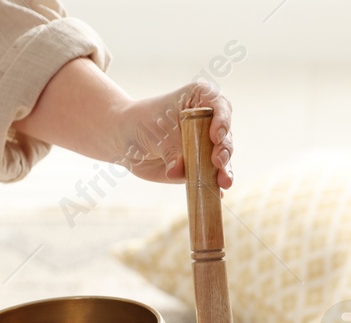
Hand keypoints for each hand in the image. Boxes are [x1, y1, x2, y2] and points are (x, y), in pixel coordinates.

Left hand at [107, 80, 233, 188]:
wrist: (126, 140)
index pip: (220, 106)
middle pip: (225, 135)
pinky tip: (217, 195)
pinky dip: (214, 186)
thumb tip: (178, 172)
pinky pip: (211, 177)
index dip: (223, 120)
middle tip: (217, 162)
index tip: (216, 136)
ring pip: (222, 158)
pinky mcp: (201, 166)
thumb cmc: (141, 124)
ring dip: (224, 170)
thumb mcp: (155, 134)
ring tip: (223, 182)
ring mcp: (206, 145)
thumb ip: (171, 152)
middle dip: (224, 150)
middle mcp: (208, 121)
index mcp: (200, 99)